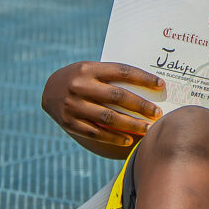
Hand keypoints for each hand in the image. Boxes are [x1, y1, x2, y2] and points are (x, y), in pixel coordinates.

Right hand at [41, 60, 164, 148]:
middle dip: (140, 106)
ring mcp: (72, 105)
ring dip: (131, 124)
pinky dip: (113, 137)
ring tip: (148, 129)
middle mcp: (80, 86)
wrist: (47, 89)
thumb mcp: (92, 69)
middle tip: (158, 113)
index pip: (122, 72)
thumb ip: (112, 77)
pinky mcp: (68, 122)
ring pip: (108, 117)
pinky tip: (128, 140)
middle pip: (117, 96)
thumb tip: (147, 88)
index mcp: (89, 68)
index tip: (161, 85)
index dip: (143, 78)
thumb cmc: (81, 78)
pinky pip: (95, 132)